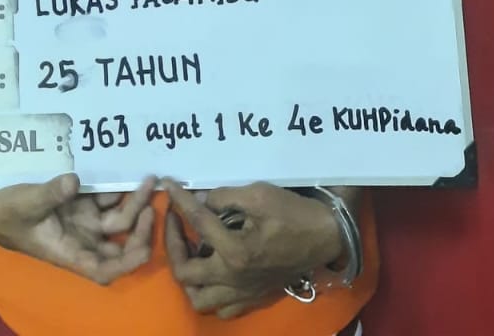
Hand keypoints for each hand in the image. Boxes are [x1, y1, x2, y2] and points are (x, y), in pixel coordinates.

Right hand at [0, 174, 155, 284]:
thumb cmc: (4, 213)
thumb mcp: (25, 204)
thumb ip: (50, 193)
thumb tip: (74, 180)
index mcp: (70, 251)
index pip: (105, 269)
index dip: (128, 263)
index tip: (145, 245)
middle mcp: (82, 237)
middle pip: (120, 241)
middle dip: (141, 225)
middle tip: (153, 199)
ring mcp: (82, 218)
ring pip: (118, 215)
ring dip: (134, 199)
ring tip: (148, 177)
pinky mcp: (79, 200)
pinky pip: (105, 195)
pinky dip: (117, 184)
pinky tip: (128, 166)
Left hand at [163, 179, 344, 319]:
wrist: (325, 237)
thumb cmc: (294, 213)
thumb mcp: (259, 194)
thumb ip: (225, 197)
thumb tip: (201, 200)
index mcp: (234, 252)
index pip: (197, 223)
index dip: (180, 201)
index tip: (168, 186)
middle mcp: (233, 278)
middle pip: (185, 272)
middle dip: (173, 245)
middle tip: (175, 222)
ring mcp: (242, 292)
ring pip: (199, 299)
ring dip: (188, 276)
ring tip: (191, 251)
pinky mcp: (253, 298)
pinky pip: (221, 308)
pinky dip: (209, 293)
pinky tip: (212, 271)